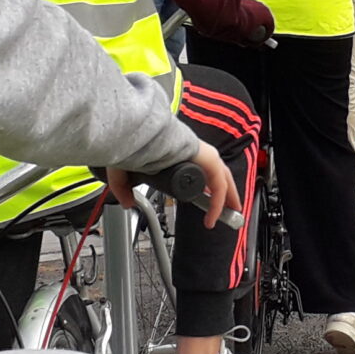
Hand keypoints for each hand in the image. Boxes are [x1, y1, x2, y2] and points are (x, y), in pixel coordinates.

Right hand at [109, 143, 237, 227]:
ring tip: (231, 213)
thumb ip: (123, 188)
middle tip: (229, 207)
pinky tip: (212, 217)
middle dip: (225, 191)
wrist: (140, 136)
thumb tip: (128, 203)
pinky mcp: (208, 159)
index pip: (198, 167)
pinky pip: (218, 184)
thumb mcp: (125, 170)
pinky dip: (217, 202)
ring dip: (228, 197)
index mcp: (178, 150)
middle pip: (217, 173)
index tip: (205, 197)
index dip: (204, 183)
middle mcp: (194, 150)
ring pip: (222, 178)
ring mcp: (202, 153)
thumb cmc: (134, 144)